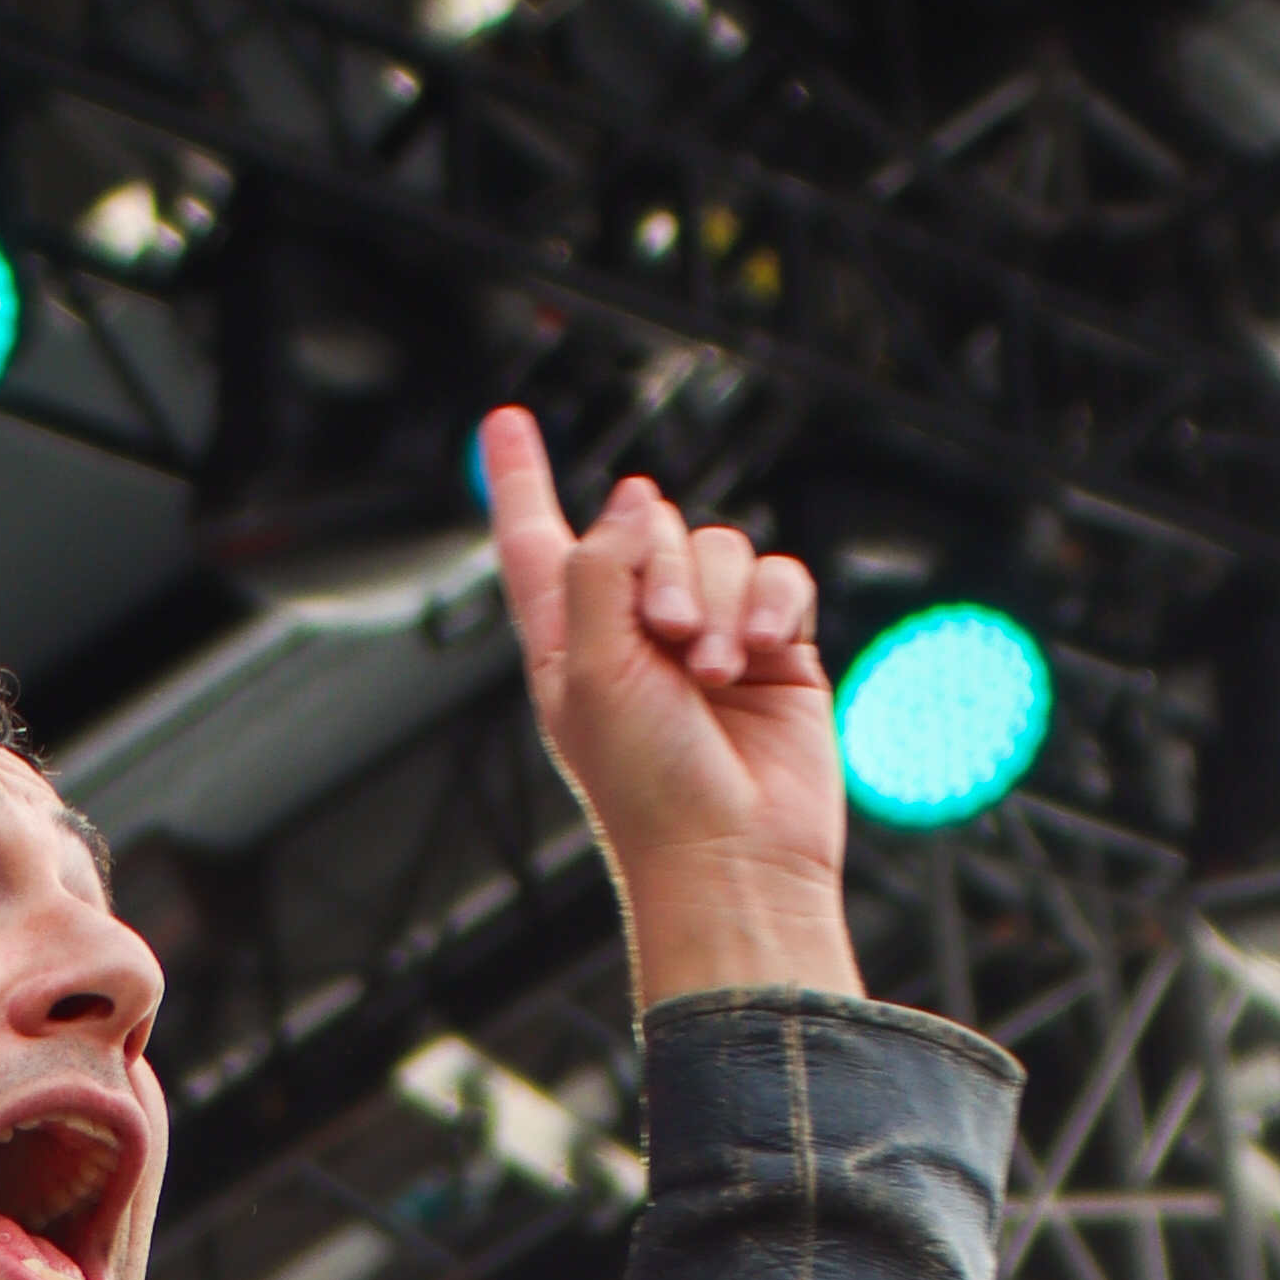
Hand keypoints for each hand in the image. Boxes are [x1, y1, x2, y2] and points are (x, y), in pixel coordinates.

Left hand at [480, 410, 859, 1010]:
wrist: (734, 855)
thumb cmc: (648, 790)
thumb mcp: (589, 671)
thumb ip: (599, 568)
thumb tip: (634, 499)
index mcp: (569, 642)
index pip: (535, 541)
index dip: (518, 480)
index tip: (502, 423)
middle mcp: (635, 632)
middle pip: (646, 527)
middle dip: (661, 568)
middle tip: (667, 640)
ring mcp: (706, 635)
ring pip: (716, 546)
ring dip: (715, 599)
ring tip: (714, 672)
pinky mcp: (772, 646)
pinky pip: (777, 577)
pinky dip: (769, 604)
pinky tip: (757, 653)